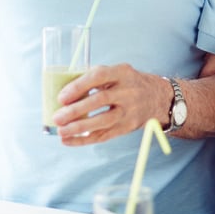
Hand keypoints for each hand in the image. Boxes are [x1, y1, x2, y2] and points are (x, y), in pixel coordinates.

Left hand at [52, 64, 169, 145]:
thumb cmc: (128, 83)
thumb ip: (94, 79)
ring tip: (61, 131)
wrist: (157, 97)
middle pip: (100, 101)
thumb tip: (64, 93)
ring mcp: (130, 111)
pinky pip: (105, 135)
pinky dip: (85, 139)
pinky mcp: (128, 127)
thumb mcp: (117, 73)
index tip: (61, 97)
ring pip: (103, 121)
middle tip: (57, 118)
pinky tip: (69, 141)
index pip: (99, 76)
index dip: (79, 86)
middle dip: (76, 110)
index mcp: (122, 73)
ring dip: (79, 128)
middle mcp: (128, 91)